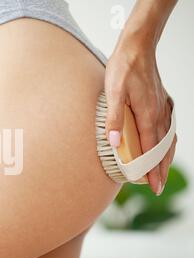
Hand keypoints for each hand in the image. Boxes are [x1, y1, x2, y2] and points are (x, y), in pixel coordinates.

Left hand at [104, 45, 176, 194]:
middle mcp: (159, 112)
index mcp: (148, 113)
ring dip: (165, 157)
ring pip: (167, 138)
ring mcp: (163, 106)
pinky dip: (167, 140)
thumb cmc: (123, 68)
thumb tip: (115, 142)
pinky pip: (168, 126)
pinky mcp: (162, 101)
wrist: (137, 47)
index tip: (153, 185)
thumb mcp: (113, 92)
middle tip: (157, 187)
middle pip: (162, 147)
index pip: (151, 148)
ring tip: (161, 172)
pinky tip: (164, 144)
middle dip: (160, 168)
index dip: (152, 168)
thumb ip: (114, 118)